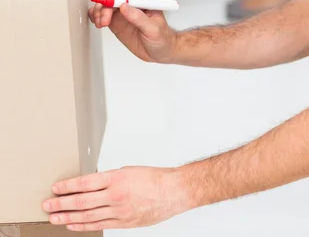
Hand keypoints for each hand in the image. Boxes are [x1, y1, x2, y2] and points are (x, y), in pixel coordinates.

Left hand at [42, 166, 192, 229]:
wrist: (173, 191)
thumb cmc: (154, 178)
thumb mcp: (128, 170)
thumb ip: (109, 178)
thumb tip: (91, 184)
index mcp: (116, 178)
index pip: (84, 183)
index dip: (67, 186)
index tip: (55, 188)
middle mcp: (115, 195)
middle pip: (81, 201)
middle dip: (61, 204)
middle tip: (47, 205)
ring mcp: (118, 211)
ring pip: (87, 216)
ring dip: (68, 217)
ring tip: (54, 218)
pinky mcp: (123, 222)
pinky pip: (99, 225)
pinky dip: (83, 226)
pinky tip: (73, 225)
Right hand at [89, 0, 177, 63]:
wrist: (160, 52)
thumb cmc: (162, 38)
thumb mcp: (153, 29)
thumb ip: (138, 17)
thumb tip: (124, 6)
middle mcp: (132, 2)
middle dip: (107, 3)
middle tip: (105, 17)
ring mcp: (122, 12)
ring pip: (105, 3)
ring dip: (99, 10)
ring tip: (101, 23)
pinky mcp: (115, 22)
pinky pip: (102, 14)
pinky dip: (95, 16)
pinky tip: (97, 22)